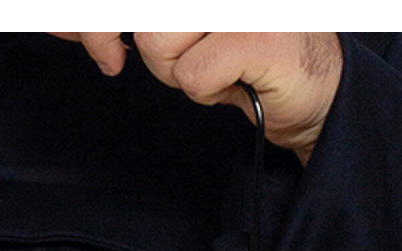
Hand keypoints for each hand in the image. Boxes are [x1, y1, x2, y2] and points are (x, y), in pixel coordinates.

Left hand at [49, 33, 342, 165]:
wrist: (317, 90)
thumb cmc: (250, 56)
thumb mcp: (189, 28)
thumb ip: (150, 20)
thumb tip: (84, 25)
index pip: (128, 5)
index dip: (97, 25)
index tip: (92, 39)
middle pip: (142, 19)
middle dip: (156, 49)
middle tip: (195, 59)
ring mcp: (241, 6)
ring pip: (156, 41)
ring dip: (180, 70)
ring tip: (219, 65)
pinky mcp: (255, 36)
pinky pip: (189, 76)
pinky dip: (206, 92)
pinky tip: (237, 81)